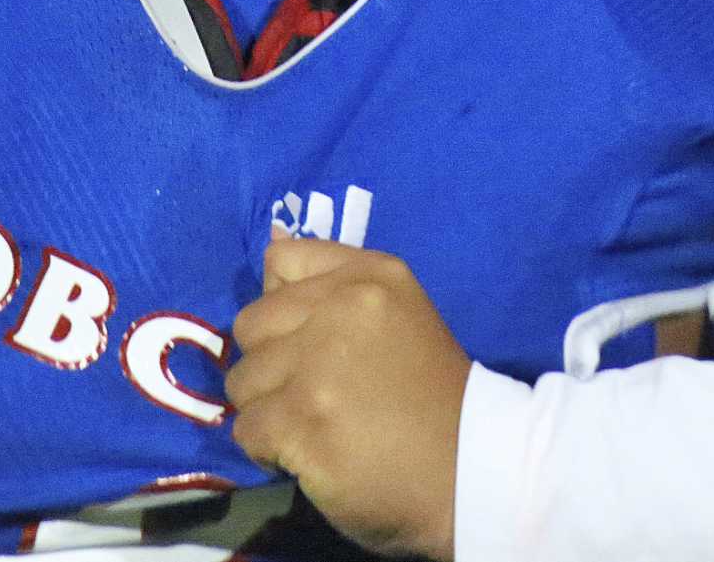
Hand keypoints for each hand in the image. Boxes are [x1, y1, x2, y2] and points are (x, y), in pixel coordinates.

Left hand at [228, 238, 470, 559]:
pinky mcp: (302, 420)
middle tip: (311, 395)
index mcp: (370, 276)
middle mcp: (342, 307)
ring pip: (242, 381)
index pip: (282, 262)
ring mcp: (319, 366)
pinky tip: (311, 454)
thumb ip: (333, 284)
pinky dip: (269, 449)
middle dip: (270, 365)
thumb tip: (270, 244)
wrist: (472, 470)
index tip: (309, 341)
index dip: (283, 309)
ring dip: (268, 410)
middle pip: (251, 325)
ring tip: (313, 426)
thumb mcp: (396, 313)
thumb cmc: (430, 395)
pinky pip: (247, 429)